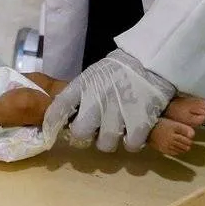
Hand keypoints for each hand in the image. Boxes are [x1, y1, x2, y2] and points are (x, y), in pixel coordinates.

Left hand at [49, 50, 175, 153]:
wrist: (150, 60)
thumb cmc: (119, 70)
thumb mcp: (93, 76)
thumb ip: (80, 95)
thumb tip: (65, 116)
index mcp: (83, 85)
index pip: (59, 108)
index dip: (53, 122)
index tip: (55, 128)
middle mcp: (97, 100)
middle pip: (80, 133)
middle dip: (86, 135)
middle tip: (94, 130)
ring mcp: (119, 111)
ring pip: (105, 144)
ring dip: (110, 140)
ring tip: (117, 130)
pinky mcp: (141, 121)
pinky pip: (130, 144)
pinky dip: (132, 141)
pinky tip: (134, 131)